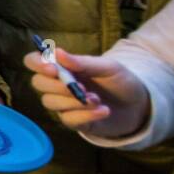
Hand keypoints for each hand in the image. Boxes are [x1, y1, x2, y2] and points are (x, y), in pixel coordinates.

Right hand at [22, 47, 149, 137]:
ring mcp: (64, 104)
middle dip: (57, 85)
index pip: (33, 62)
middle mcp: (57, 85)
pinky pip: (68, 119)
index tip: (53, 68)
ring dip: (73, 101)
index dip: (37, 64)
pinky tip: (103, 111)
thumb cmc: (121, 81)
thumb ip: (82, 62)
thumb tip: (56, 52)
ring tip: (97, 99)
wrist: (140, 106)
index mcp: (63, 67)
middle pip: (38, 83)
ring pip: (50, 102)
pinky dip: (86, 115)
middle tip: (80, 87)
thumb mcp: (108, 67)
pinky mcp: (74, 122)